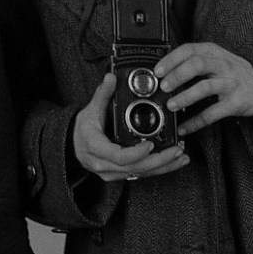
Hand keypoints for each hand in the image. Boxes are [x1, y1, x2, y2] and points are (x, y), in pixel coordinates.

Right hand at [73, 73, 188, 180]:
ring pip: (141, 173)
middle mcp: (104, 164)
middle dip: (160, 160)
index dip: (137, 153)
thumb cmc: (82, 129)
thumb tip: (110, 78)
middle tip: (177, 150)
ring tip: (181, 156)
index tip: (151, 144)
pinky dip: (158, 169)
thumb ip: (102, 94)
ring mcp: (112, 172)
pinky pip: (141, 174)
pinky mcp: (120, 175)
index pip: (119, 156)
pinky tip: (173, 162)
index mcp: (96, 148)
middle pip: (136, 168)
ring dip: (163, 166)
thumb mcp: (90, 110)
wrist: (71, 146)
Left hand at [155, 43, 252, 135]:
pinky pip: (213, 113)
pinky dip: (196, 122)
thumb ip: (193, 62)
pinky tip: (185, 127)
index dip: (171, 59)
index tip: (157, 71)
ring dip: (185, 97)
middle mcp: (222, 65)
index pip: (189, 50)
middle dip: (177, 75)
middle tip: (163, 86)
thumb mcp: (215, 59)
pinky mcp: (236, 102)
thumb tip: (163, 74)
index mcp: (213, 52)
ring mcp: (230, 83)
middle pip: (197, 64)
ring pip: (205, 87)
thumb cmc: (233, 72)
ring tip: (171, 105)